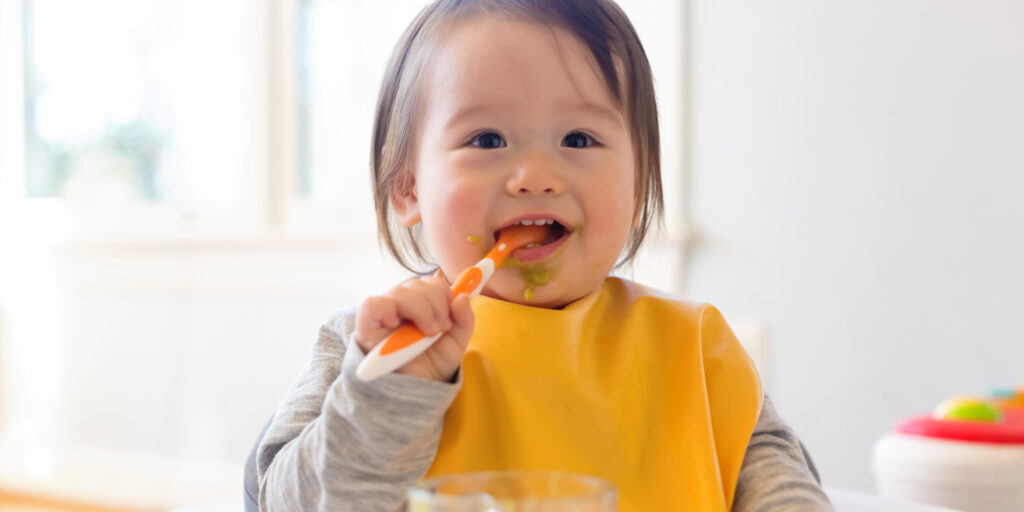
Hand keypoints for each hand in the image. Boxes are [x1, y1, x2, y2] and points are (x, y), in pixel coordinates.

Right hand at [353, 270, 474, 381]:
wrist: (417, 394)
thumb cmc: (431, 366)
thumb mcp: (455, 343)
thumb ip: (464, 319)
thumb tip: (462, 295)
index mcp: (421, 305)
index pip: (430, 282)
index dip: (443, 293)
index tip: (450, 317)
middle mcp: (400, 306)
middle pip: (416, 283)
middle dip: (436, 302)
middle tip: (441, 328)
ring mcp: (383, 314)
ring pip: (399, 291)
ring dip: (420, 308)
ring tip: (427, 332)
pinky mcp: (367, 326)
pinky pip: (373, 304)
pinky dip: (388, 309)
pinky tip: (397, 324)